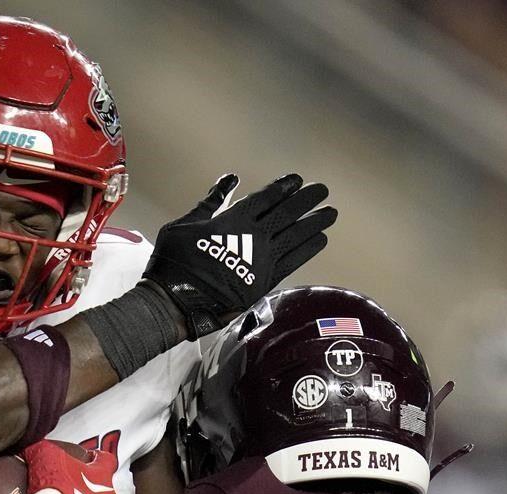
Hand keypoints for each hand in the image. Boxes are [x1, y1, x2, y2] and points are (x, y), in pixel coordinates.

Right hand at [22, 440, 118, 493]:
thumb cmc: (53, 484)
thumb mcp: (45, 454)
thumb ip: (46, 447)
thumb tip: (37, 444)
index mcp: (103, 473)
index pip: (107, 460)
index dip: (97, 459)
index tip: (87, 460)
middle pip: (106, 488)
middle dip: (93, 488)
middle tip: (75, 490)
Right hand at [143, 173, 336, 337]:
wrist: (177, 300)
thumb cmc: (175, 261)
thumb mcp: (186, 224)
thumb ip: (211, 202)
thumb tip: (229, 180)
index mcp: (234, 218)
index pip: (267, 197)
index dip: (284, 187)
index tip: (297, 180)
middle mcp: (254, 236)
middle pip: (288, 212)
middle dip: (307, 199)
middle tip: (323, 190)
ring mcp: (263, 259)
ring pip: (297, 235)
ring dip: (315, 222)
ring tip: (330, 213)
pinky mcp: (265, 280)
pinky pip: (294, 260)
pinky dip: (308, 249)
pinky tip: (321, 240)